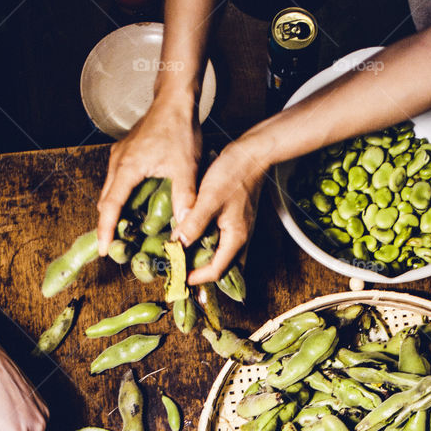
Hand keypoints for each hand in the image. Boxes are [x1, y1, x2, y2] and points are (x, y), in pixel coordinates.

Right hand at [97, 91, 201, 255]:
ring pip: (111, 191)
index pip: (110, 207)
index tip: (102, 250)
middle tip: (120, 248)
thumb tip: (185, 227)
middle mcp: (118, 163)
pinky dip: (121, 198)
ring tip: (127, 233)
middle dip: (109, 225)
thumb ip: (185, 198)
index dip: (105, 231)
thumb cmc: (180, 129)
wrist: (175, 99)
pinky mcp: (125, 153)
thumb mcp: (186, 167)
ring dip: (116, 212)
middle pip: (106, 202)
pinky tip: (135, 209)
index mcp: (128, 168)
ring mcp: (119, 157)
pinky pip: (117, 182)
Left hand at [175, 140, 265, 284]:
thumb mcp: (209, 199)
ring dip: (205, 261)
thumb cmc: (233, 174)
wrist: (252, 153)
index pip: (217, 270)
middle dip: (201, 273)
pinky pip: (222, 243)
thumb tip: (178, 244)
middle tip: (181, 270)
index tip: (179, 276)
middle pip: (222, 268)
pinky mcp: (236, 221)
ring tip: (185, 258)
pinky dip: (209, 247)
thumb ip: (194, 223)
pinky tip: (195, 239)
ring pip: (222, 256)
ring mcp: (240, 230)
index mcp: (236, 238)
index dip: (197, 277)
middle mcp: (241, 239)